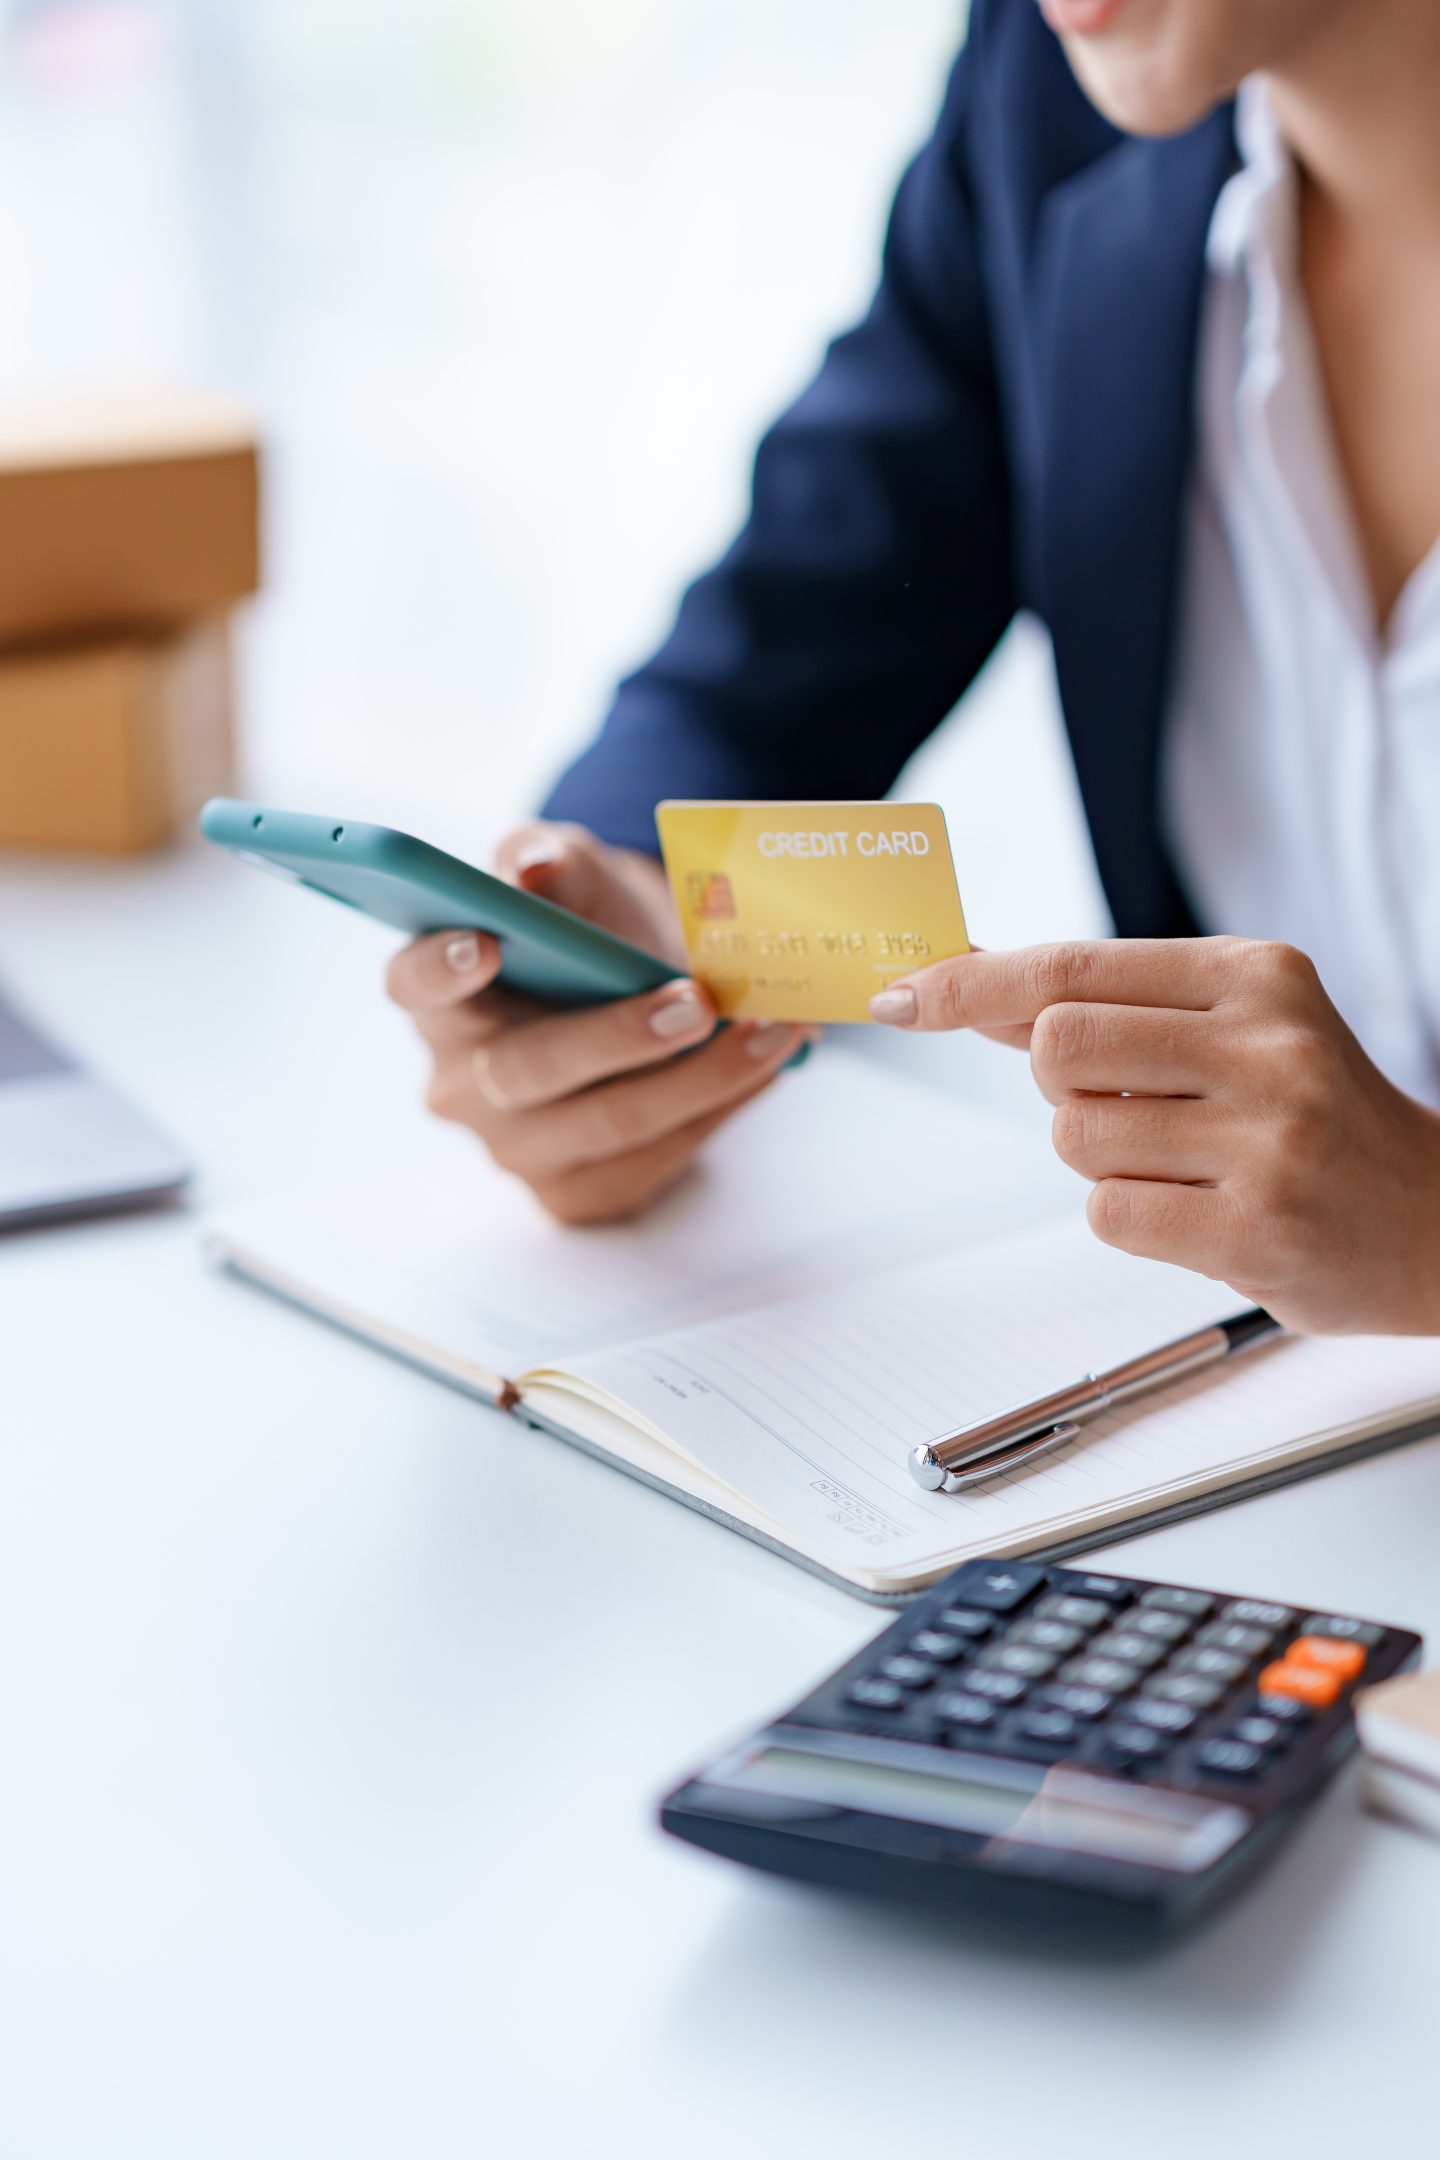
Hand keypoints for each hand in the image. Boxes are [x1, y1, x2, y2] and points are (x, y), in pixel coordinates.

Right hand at [386, 821, 813, 1223]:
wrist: (646, 988)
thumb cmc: (594, 929)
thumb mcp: (578, 875)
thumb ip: (551, 857)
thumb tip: (533, 866)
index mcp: (441, 997)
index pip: (411, 985)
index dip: (438, 970)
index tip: (485, 942)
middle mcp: (461, 1083)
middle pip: (524, 1070)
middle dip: (617, 1037)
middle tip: (698, 1003)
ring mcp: (515, 1148)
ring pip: (604, 1125)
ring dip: (699, 1080)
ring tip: (770, 1033)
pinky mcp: (575, 1192)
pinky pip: (648, 1162)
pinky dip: (714, 1114)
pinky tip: (762, 1071)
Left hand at [870, 936, 1439, 1333]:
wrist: (1432, 1218)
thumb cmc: (1313, 1115)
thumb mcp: (1233, 1025)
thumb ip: (1109, 1004)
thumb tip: (971, 977)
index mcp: (1253, 975)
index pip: (1071, 967)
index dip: (970, 983)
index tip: (901, 996)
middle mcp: (1265, 1043)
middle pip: (1056, 1046)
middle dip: (1060, 1084)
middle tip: (1131, 1104)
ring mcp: (1266, 1136)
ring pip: (1073, 1135)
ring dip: (1100, 1157)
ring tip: (1185, 1161)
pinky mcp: (1256, 1226)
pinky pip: (1107, 1212)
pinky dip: (1129, 1214)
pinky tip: (1199, 1208)